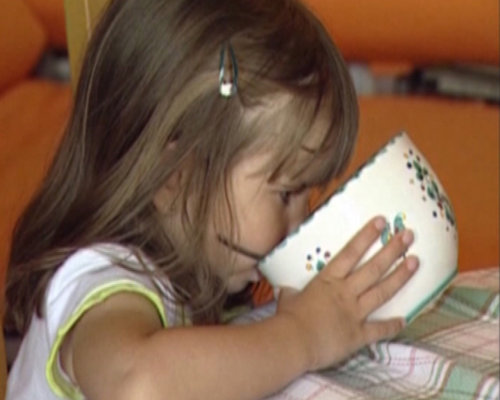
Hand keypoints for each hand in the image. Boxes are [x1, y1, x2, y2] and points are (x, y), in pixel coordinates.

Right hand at [276, 216, 418, 370]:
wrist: (293, 341)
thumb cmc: (288, 317)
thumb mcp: (288, 298)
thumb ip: (292, 292)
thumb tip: (285, 291)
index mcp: (328, 280)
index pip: (351, 252)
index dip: (367, 235)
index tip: (382, 222)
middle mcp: (345, 292)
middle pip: (374, 268)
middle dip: (392, 250)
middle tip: (408, 236)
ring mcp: (354, 312)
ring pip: (382, 292)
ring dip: (400, 276)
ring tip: (415, 262)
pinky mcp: (358, 334)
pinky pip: (379, 330)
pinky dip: (392, 326)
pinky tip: (404, 320)